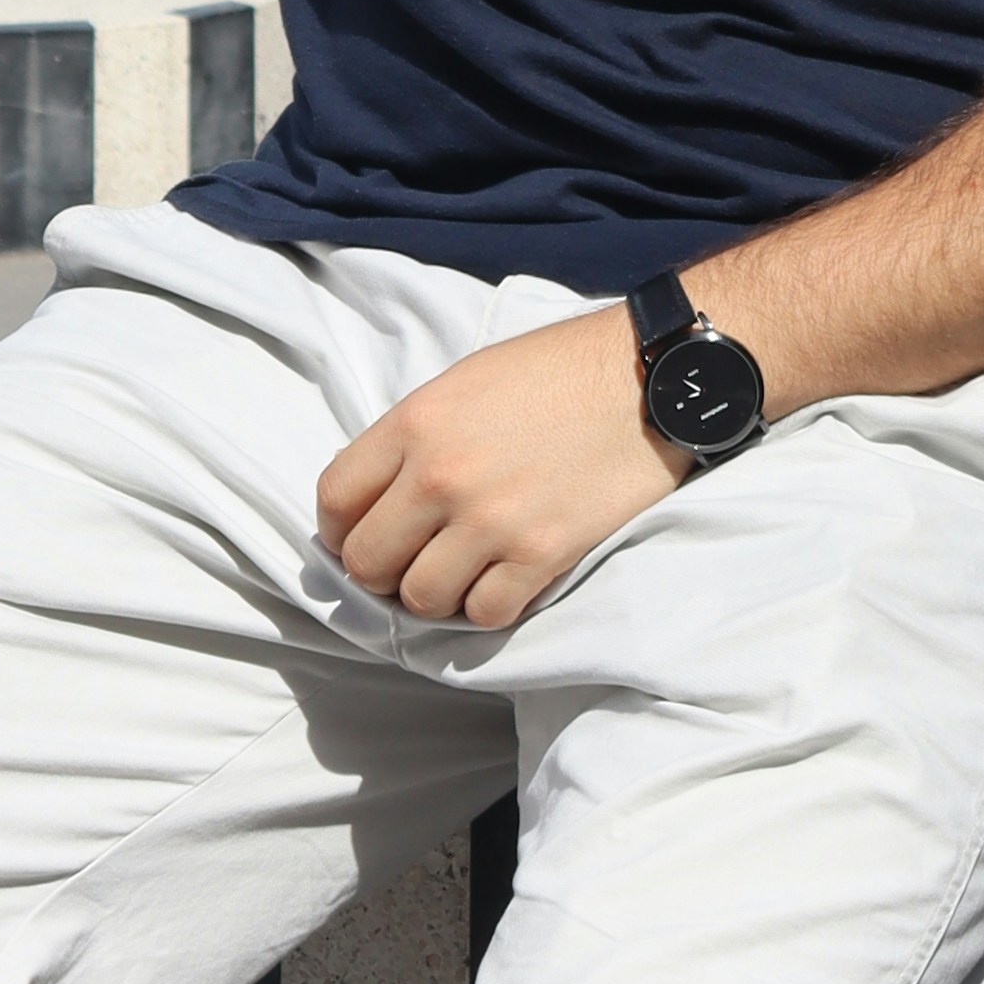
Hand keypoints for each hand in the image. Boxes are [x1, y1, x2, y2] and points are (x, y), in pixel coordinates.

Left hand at [316, 305, 683, 629]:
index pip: (335, 499)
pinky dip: (487, 605)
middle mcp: (442, 475)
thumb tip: (379, 496)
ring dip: (436, 592)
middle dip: (380, 572)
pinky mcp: (540, 554)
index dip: (339, 529)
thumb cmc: (559, 370)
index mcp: (416, 421)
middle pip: (367, 563)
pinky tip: (503, 577)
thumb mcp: (467, 381)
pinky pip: (483, 613)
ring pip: (421, 598)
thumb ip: (415, 437)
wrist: (648, 376)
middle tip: (409, 563)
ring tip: (461, 570)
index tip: (358, 536)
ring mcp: (491, 520)